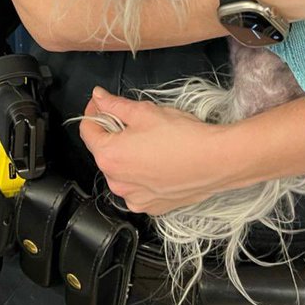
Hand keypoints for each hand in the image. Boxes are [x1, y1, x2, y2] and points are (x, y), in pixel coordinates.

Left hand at [78, 87, 234, 213]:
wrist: (216, 161)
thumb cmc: (182, 136)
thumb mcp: (144, 112)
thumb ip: (115, 105)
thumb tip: (98, 97)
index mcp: (109, 156)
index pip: (87, 130)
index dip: (93, 112)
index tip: (102, 104)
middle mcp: (116, 182)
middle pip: (104, 151)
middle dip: (113, 134)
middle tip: (133, 122)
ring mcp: (133, 197)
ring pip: (120, 171)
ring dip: (127, 157)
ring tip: (151, 144)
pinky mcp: (151, 207)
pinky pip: (136, 188)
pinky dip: (141, 176)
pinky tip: (159, 163)